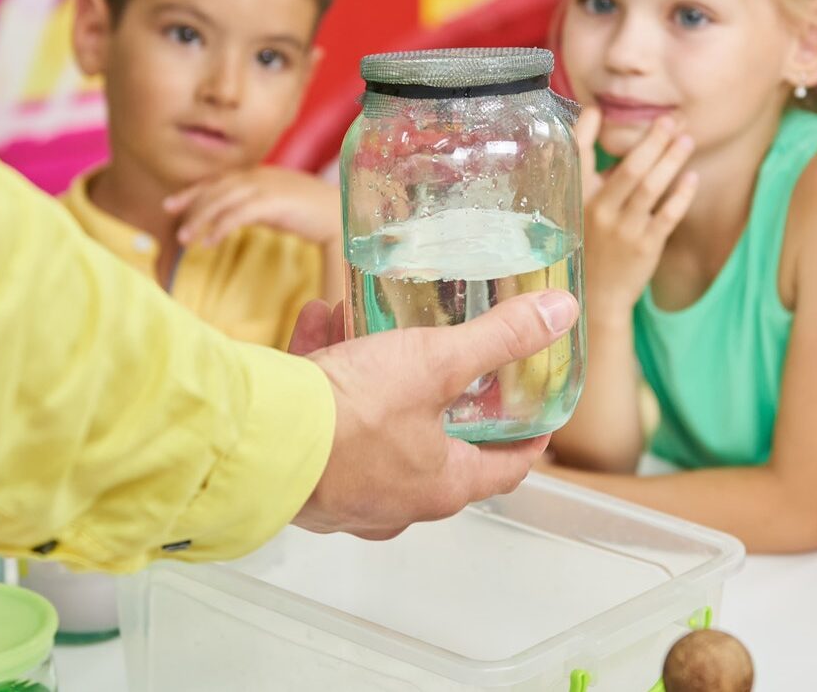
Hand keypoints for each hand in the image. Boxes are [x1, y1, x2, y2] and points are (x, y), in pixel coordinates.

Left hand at [164, 166, 340, 247]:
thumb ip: (257, 206)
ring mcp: (267, 186)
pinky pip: (239, 214)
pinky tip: (210, 243)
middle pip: (216, 188)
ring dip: (201, 219)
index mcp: (260, 174)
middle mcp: (260, 176)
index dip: (193, 191)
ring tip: (186, 239)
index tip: (172, 205)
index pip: (218, 180)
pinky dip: (221, 228)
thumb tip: (235, 218)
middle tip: (172, 223)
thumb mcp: (279, 205)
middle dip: (191, 205)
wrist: (343, 214)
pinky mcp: (274, 201)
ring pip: (223, 201)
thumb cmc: (313, 213)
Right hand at [294, 291, 578, 538]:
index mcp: (442, 486)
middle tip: (451, 362)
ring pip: (372, 426)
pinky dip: (325, 370)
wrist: (257, 442)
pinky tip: (317, 321)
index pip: (506, 469)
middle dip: (439, 395)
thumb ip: (500, 337)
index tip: (537, 414)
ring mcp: (345, 491)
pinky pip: (322, 418)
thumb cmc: (351, 419)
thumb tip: (558, 315)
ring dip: (374, 371)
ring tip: (369, 322)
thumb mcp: (436, 362)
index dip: (527, 438)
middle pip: (436, 447)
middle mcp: (396, 502)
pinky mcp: (300, 473)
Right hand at [576, 109, 697, 314]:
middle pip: (628, 170)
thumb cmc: (590, 245)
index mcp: (577, 200)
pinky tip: (692, 177)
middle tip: (669, 121)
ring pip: (650, 189)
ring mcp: (623, 230)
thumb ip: (591, 180)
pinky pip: (667, 215)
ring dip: (671, 161)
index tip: (598, 111)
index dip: (585, 133)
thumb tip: (604, 144)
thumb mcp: (577, 211)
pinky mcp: (645, 246)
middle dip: (652, 142)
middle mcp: (598, 212)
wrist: (598, 297)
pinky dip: (681, 195)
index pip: (577, 159)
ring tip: (687, 140)